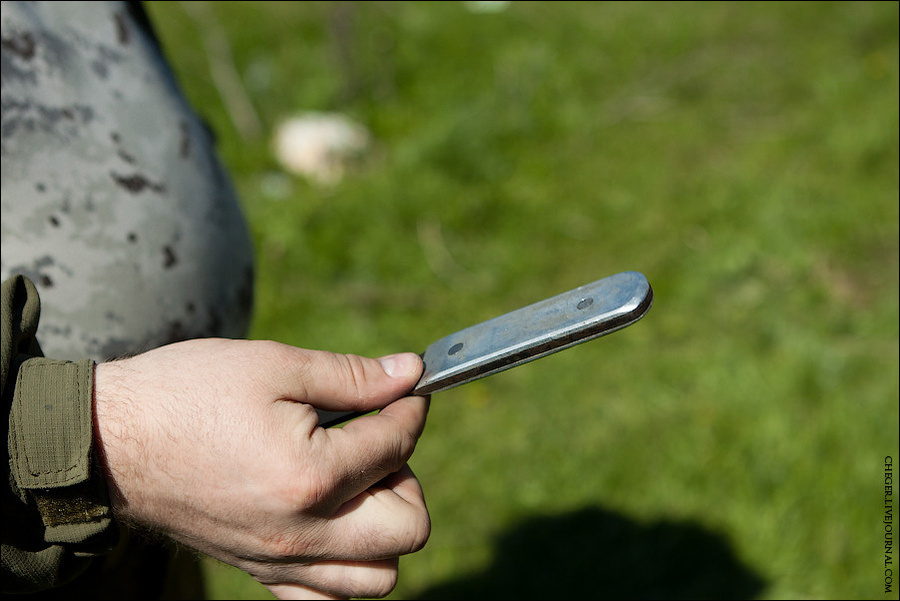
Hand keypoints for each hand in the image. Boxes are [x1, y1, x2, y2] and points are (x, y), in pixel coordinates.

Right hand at [93, 339, 429, 598]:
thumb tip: (409, 372)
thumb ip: (351, 375)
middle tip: (376, 441)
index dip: (410, 407)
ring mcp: (280, 561)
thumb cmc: (187, 393)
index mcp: (310, 476)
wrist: (111, 442)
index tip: (405, 388)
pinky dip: (347, 566)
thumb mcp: (273, 364)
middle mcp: (302, 533)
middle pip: (409, 528)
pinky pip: (327, 596)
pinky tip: (330, 521)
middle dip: (408, 476)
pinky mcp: (259, 572)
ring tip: (355, 482)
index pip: (397, 445)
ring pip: (379, 576)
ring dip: (385, 525)